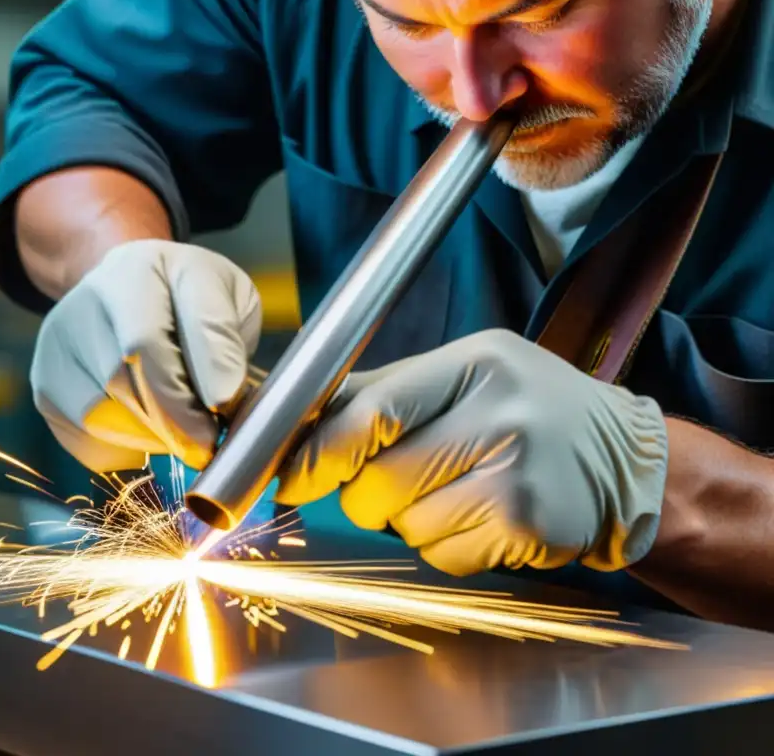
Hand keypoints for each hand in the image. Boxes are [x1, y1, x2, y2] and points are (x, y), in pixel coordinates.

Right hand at [30, 239, 261, 472]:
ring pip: (100, 416)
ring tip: (179, 425)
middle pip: (120, 380)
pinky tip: (147, 428)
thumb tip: (221, 399)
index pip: (149, 337)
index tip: (223, 410)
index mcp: (137, 270)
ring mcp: (59, 342)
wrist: (129, 288)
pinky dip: (124, 448)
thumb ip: (225, 340)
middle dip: (174, 419)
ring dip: (150, 437)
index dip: (187, 383)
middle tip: (206, 436)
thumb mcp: (228, 296)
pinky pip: (86, 439)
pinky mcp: (46, 383)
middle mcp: (85, 300)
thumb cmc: (189, 299)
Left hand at [276, 329, 668, 574]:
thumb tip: (295, 421)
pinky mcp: (531, 526)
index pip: (372, 411)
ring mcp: (519, 472)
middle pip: (379, 480)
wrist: (627, 460)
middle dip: (367, 497)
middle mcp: (500, 412)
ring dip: (411, 523)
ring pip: (407, 525)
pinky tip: (485, 519)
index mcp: (474, 363)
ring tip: (459, 494)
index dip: (320, 453)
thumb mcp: (463, 376)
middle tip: (398, 487)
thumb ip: (382, 393)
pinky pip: (444, 556)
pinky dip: (447, 548)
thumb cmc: (529, 413)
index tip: (293, 480)